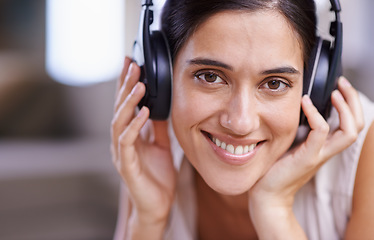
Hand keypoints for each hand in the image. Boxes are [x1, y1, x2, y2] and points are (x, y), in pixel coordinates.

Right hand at [111, 57, 175, 227]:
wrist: (157, 204)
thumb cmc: (157, 176)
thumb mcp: (161, 145)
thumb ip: (158, 127)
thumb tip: (160, 105)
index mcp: (130, 135)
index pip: (126, 105)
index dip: (127, 85)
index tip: (132, 64)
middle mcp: (122, 141)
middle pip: (120, 108)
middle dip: (125, 86)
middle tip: (133, 65)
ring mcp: (122, 153)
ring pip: (119, 122)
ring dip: (129, 102)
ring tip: (140, 85)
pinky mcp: (126, 165)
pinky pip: (127, 142)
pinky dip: (135, 126)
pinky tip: (145, 113)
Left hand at [248, 77, 363, 238]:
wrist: (267, 195)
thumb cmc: (275, 168)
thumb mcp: (290, 145)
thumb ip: (298, 130)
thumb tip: (297, 109)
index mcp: (324, 147)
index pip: (351, 125)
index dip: (351, 105)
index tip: (340, 87)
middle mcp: (326, 151)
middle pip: (357, 126)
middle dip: (354, 101)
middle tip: (343, 83)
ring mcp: (319, 155)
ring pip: (349, 131)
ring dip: (346, 108)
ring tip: (336, 92)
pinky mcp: (307, 158)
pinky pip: (321, 133)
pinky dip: (316, 115)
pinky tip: (305, 102)